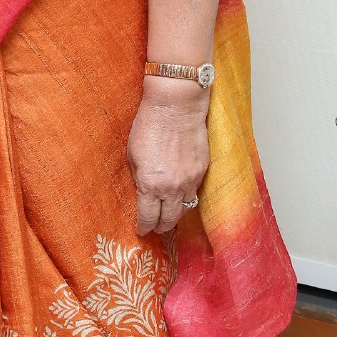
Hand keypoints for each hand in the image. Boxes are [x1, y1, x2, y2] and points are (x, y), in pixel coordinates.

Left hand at [126, 88, 210, 234]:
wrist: (176, 106)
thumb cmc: (149, 125)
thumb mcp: (132, 155)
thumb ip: (138, 177)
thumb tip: (141, 192)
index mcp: (150, 185)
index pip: (148, 218)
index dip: (144, 227)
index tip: (142, 230)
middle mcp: (172, 188)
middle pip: (170, 220)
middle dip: (162, 226)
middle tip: (157, 227)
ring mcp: (190, 180)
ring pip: (186, 208)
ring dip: (177, 212)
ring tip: (170, 212)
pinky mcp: (203, 170)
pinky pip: (195, 191)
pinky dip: (187, 195)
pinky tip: (181, 193)